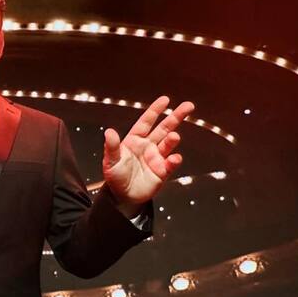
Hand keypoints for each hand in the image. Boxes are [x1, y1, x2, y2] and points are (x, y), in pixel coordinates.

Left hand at [102, 96, 194, 215]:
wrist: (123, 196)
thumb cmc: (115, 176)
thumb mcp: (111, 161)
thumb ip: (112, 146)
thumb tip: (109, 131)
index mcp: (135, 140)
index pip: (146, 122)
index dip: (155, 110)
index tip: (165, 100)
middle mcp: (148, 146)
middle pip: (164, 128)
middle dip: (176, 117)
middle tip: (188, 106)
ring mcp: (156, 158)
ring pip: (168, 144)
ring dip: (172, 139)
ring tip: (174, 136)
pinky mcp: (162, 171)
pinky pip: (171, 164)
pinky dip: (174, 160)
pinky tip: (174, 158)